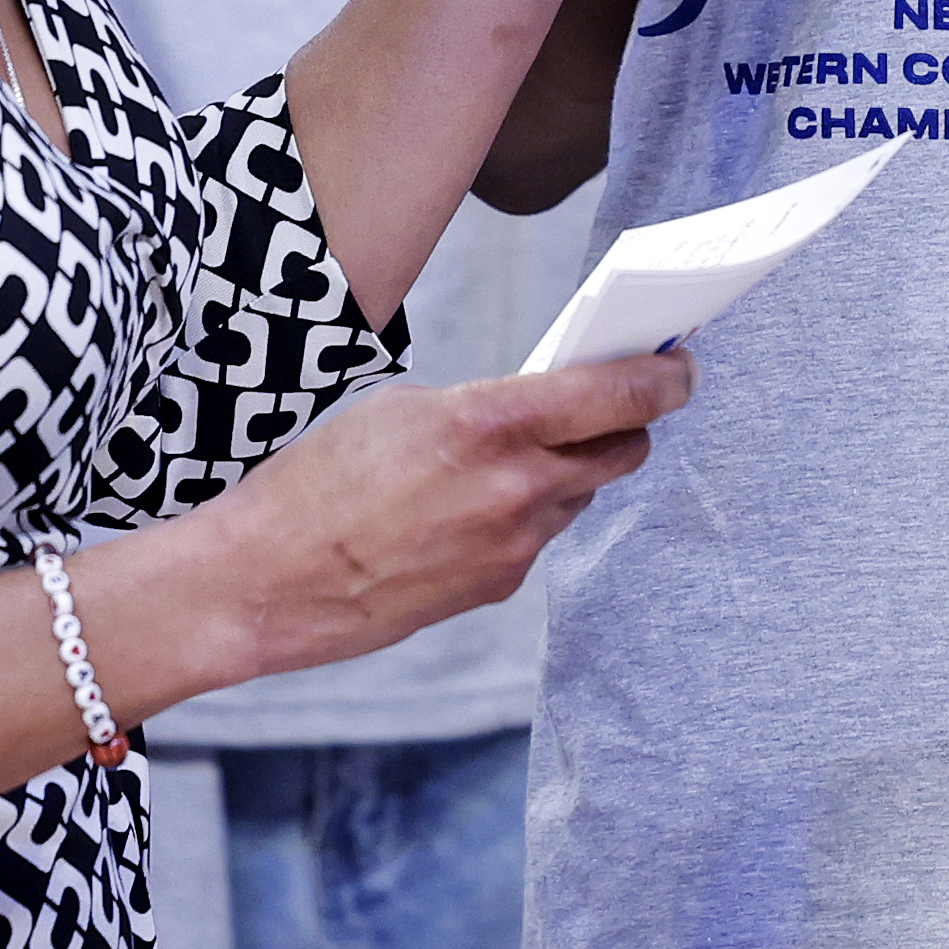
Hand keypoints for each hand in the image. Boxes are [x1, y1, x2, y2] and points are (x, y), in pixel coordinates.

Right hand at [204, 349, 695, 683]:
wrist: (268, 582)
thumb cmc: (317, 481)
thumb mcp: (403, 409)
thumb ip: (486, 406)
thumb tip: (538, 407)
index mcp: (492, 424)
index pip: (617, 394)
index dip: (664, 375)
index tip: (681, 362)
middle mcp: (517, 489)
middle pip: (623, 450)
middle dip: (629, 422)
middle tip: (616, 401)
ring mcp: (512, 545)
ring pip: (580, 495)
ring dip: (570, 469)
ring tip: (521, 451)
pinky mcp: (497, 586)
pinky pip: (538, 536)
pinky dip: (527, 513)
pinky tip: (474, 506)